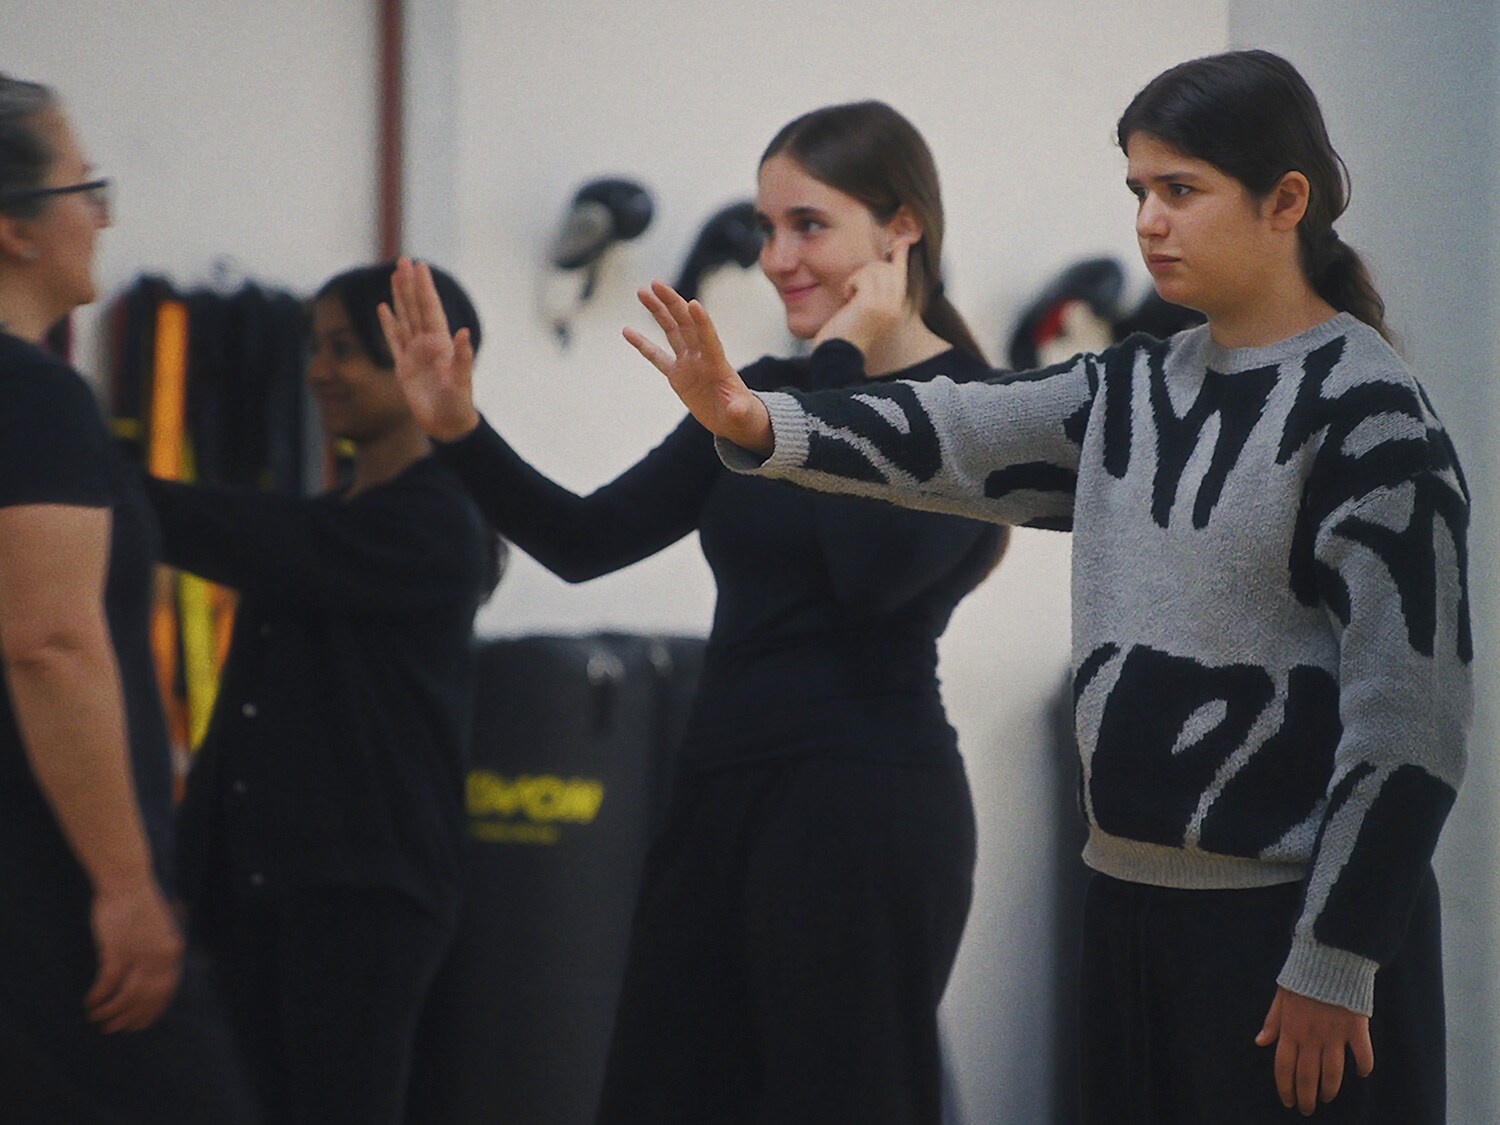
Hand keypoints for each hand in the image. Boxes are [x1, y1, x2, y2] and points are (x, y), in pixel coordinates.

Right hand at [86, 880, 183, 1032]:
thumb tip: (147, 979)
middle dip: (129, 1018)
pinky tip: (90, 1002)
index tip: (136, 1026)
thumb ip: (156, 953)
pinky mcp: (118, 949)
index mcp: (172, 951)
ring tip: (97, 1018)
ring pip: (127, 996)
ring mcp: (140, 953)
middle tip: (112, 1029)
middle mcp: (161, 956)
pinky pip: (108, 983)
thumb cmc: (139, 905)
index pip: (166, 992)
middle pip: (146, 999)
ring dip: (111, 1012)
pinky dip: (98, 996)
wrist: (128, 881)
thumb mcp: (157, 930)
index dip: (150, 1012)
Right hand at [378, 257, 480, 441]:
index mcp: (441, 343)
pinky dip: (388, 323)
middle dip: (410, 284)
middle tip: (404, 260)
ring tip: (395, 275)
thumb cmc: (458, 405)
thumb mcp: (462, 382)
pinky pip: (393, 340)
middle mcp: (427, 344)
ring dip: (400, 297)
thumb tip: (464, 332)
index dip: (424, 287)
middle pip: (416, 307)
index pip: (430, 309)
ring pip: (404, 318)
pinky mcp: (404, 367)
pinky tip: (384, 308)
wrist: (448, 425)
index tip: (420, 266)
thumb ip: (462, 357)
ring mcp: (415, 354)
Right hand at [624, 280, 772, 455]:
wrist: (734, 420)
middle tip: (656, 283)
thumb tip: (736, 408)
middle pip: (685, 324)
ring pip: (670, 330)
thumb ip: (739, 409)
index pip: (709, 339)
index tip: (693, 303)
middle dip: (671, 303)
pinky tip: (627, 330)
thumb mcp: (742, 415)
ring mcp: (688, 363)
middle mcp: (702, 357)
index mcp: (718, 364)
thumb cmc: (743, 416)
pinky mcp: (677, 374)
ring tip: (642, 292)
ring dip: (657, 311)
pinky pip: (656, 356)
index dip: (702, 322)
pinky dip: (642, 344)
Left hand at [812, 239, 911, 351]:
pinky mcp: (871, 304)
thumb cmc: (845, 334)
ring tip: (851, 297)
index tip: (903, 241)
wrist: (839, 357)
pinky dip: (850, 284)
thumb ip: (872, 290)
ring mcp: (885, 305)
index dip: (901, 254)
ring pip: (874, 269)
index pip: (901, 273)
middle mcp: (895, 306)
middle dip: (866, 271)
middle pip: (885, 267)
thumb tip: (875, 268)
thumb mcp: (863, 310)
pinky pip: (862, 277)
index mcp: (896, 308)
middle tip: (854, 290)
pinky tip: (847, 299)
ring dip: (857, 278)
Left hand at [1256, 986, 1373, 1114]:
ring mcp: (1335, 1034)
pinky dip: (1363, 1066)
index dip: (1284, 1087)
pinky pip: (1362, 1054)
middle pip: (1307, 1076)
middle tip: (1307, 1109)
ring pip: (1332, 1072)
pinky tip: (1361, 1073)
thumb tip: (1261, 1042)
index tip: (1287, 1101)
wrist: (1329, 956)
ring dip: (1330, 1089)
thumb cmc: (1302, 977)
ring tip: (1328, 1098)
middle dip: (1306, 1097)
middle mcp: (1311, 1036)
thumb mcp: (1280, 996)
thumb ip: (1272, 1021)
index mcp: (1290, 1029)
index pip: (1284, 1067)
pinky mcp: (1356, 1028)